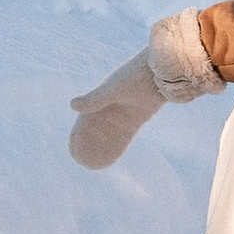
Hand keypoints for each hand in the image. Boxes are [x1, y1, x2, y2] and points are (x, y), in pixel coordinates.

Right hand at [67, 48, 164, 170]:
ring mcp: (125, 112)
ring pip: (111, 133)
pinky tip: (114, 156)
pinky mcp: (139, 117)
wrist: (161, 71)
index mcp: (103, 95)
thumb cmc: (136, 74)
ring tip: (95, 162)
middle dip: (90, 141)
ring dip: (103, 145)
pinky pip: (125, 135)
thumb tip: (72, 105)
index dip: (80, 130)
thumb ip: (95, 99)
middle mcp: (113, 105)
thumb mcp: (113, 89)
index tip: (72, 143)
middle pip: (98, 127)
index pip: (87, 116)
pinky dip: (118, 145)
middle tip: (81, 158)